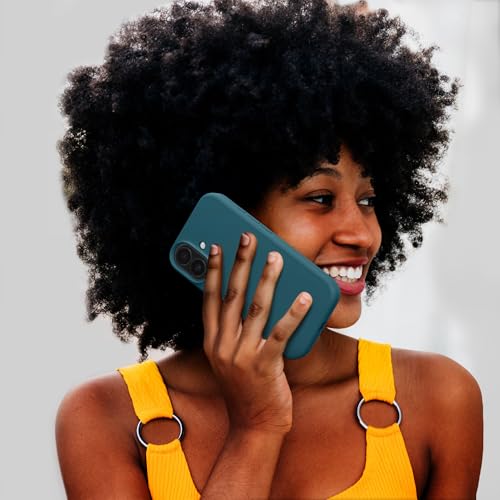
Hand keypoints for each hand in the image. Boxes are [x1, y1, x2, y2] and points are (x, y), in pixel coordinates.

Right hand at [202, 232, 312, 434]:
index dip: (212, 270)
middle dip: (240, 262)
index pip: (209, 298)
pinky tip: (305, 296)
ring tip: (277, 257)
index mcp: (212, 341)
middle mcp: (222, 345)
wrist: (253, 426)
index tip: (216, 246)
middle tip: (248, 237)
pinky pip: (281, 334)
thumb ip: (236, 330)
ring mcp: (241, 357)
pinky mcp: (264, 367)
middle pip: (232, 295)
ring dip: (267, 279)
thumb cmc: (246, 387)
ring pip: (256, 309)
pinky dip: (294, 314)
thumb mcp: (232, 357)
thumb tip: (255, 295)